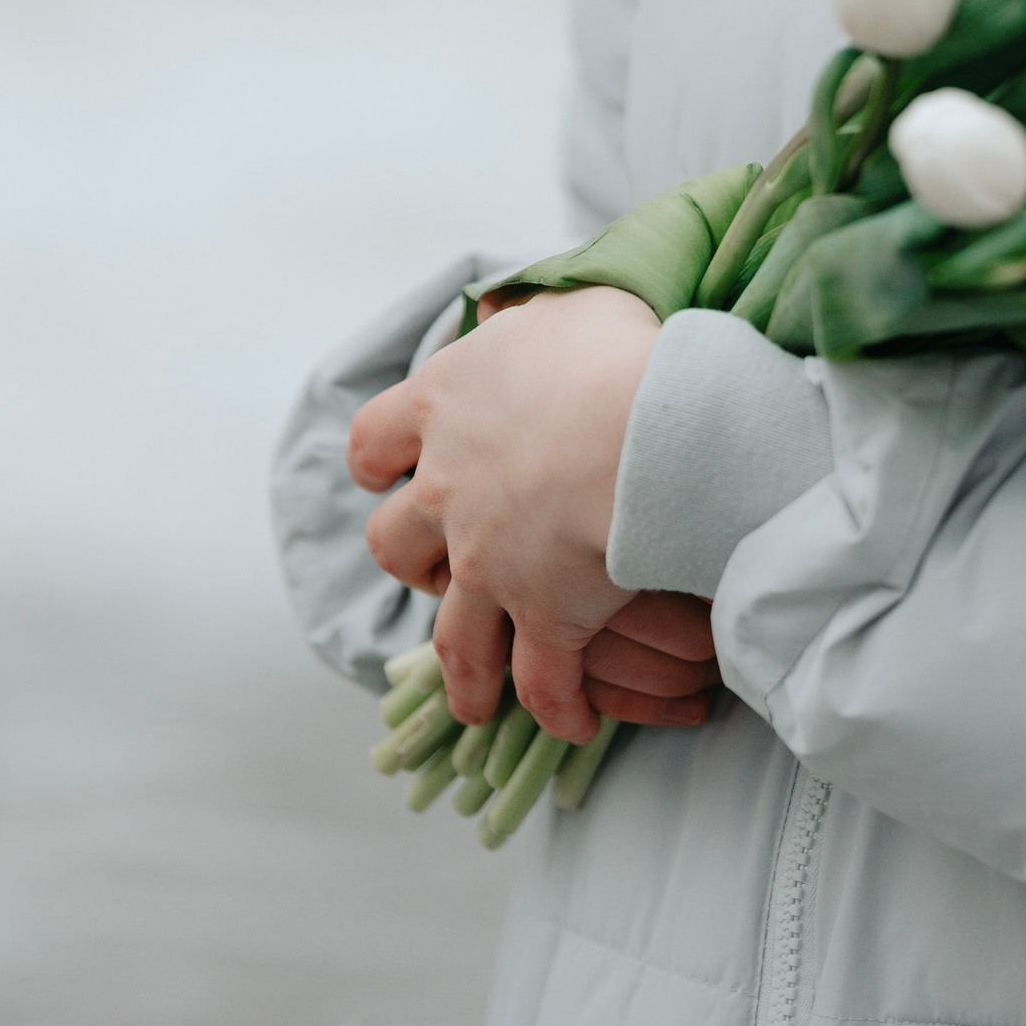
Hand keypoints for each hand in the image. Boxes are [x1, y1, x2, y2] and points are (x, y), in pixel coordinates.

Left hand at [348, 287, 665, 744]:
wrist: (653, 424)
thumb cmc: (613, 347)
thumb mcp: (563, 303)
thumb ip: (527, 313)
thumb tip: (507, 304)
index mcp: (442, 406)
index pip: (371, 441)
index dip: (379, 462)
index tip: (392, 471)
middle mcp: (448, 491)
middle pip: (393, 544)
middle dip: (413, 562)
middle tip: (441, 571)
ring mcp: (488, 563)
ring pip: (452, 636)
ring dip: (465, 672)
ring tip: (478, 699)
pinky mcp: (543, 617)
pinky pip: (538, 681)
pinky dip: (555, 707)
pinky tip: (572, 723)